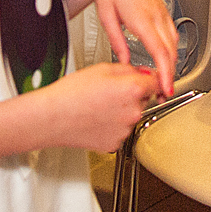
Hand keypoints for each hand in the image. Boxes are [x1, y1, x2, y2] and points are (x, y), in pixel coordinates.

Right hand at [44, 62, 162, 152]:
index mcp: (133, 89)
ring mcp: (125, 129)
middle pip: (144, 98)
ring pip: (132, 115)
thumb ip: (129, 68)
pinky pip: (121, 130)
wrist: (52, 118)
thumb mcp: (102, 68)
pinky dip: (113, 125)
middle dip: (133, 93)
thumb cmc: (71, 93)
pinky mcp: (116, 143)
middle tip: (110, 91)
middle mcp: (134, 111)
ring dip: (122, 110)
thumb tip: (142, 73)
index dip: (152, 78)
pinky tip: (97, 118)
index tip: (150, 78)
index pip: (158, 82)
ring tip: (99, 105)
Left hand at [88, 0, 177, 97]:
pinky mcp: (163, 9)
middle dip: (170, 75)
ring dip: (172, 63)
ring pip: (174, 43)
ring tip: (163, 79)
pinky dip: (171, 49)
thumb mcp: (106, 16)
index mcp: (142, 19)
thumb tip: (125, 62)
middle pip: (171, 52)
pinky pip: (172, 33)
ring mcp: (162, 12)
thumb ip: (117, 42)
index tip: (165, 89)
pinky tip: (164, 58)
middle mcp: (156, 16)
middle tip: (161, 92)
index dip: (166, 74)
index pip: (160, 53)